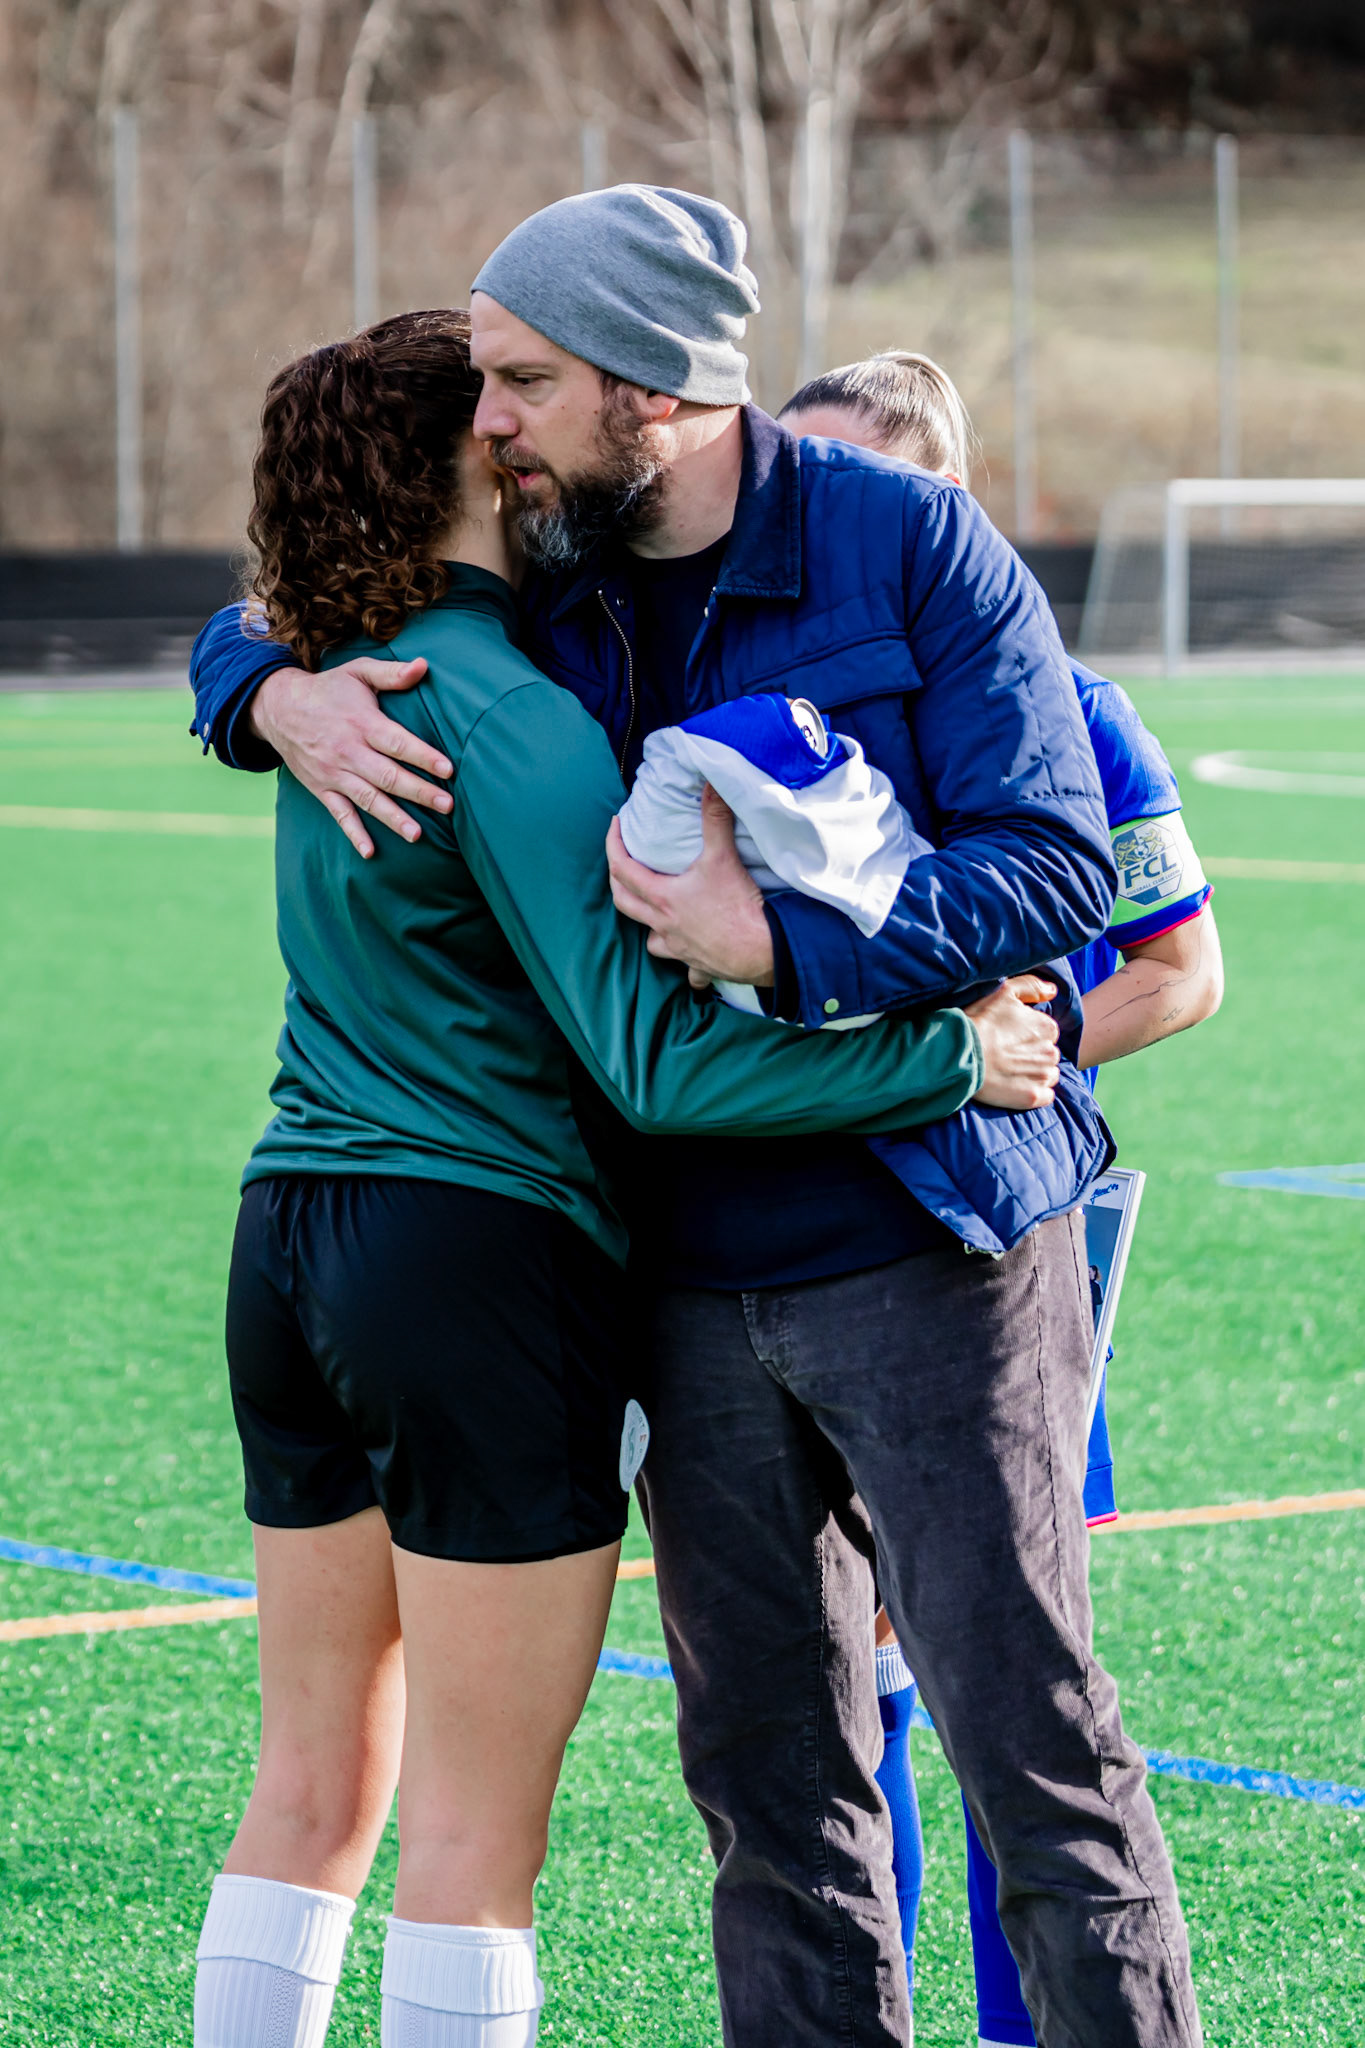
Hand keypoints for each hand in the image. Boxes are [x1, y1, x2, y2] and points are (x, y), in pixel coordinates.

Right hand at [250, 658, 450, 858]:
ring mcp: (334, 773)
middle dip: (419, 792)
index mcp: (362, 723)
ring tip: (417, 835)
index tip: (449, 769)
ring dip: (393, 818)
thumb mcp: (358, 672)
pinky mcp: (322, 788)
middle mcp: (348, 751)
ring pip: (368, 799)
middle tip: (448, 806)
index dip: (423, 756)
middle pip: (388, 776)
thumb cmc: (328, 689)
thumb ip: (391, 674)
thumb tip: (424, 666)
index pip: (398, 743)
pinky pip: (339, 814)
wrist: (278, 708)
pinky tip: (370, 852)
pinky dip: (354, 833)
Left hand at [606, 786, 773, 989]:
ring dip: (648, 925)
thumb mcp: (724, 857)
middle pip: (625, 904)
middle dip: (617, 883)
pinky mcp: (698, 964)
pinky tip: (690, 954)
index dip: (613, 845)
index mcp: (663, 897)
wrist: (762, 950)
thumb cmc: (739, 907)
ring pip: (651, 940)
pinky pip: (685, 968)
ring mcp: (678, 948)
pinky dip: (684, 960)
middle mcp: (663, 925)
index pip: (623, 869)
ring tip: (656, 913)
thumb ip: (715, 819)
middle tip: (620, 865)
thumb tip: (711, 784)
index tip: (615, 827)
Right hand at [967, 975, 1060, 1109]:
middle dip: (1032, 1055)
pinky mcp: (1033, 1097)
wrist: (959, 1055)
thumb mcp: (1004, 992)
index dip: (1027, 1036)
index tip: (1009, 1038)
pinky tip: (1014, 1086)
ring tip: (1009, 1071)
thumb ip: (1032, 987)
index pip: (1046, 1033)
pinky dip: (1033, 1092)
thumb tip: (1053, 990)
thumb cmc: (979, 1022)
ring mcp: (1042, 1076)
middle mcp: (1051, 1052)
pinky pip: (1045, 1096)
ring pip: (1048, 1075)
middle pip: (1048, 1055)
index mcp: (1047, 1027)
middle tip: (1007, 1055)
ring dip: (1034, 1074)